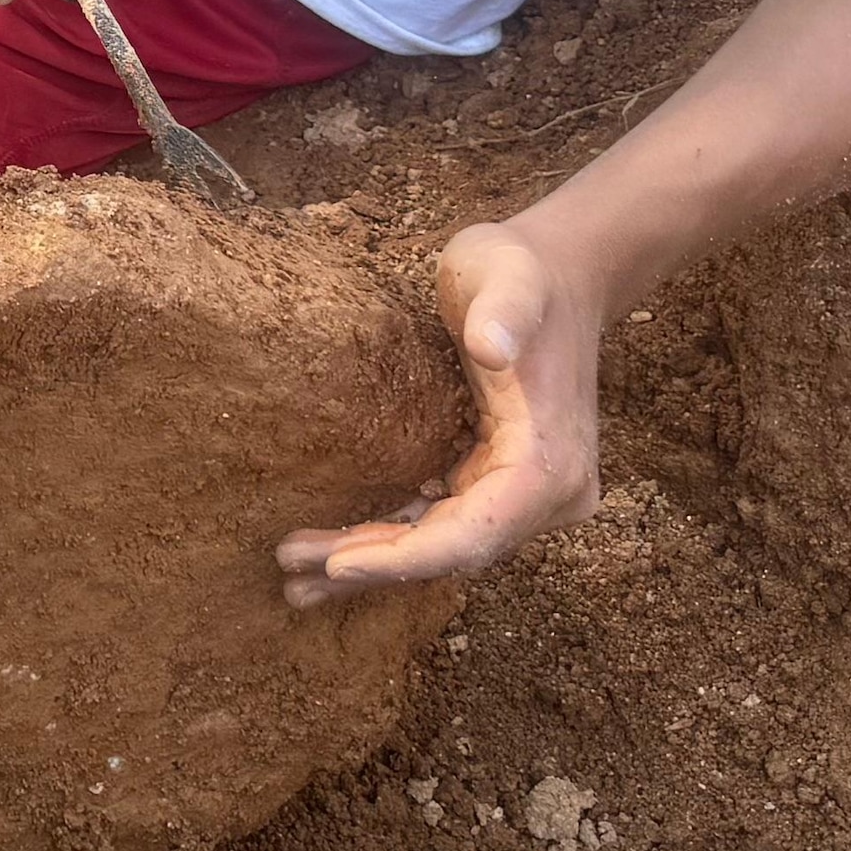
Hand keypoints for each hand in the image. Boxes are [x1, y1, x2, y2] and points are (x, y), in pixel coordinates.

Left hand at [277, 216, 607, 605]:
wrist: (559, 274)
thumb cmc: (525, 273)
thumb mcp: (507, 277)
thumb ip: (502, 310)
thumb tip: (491, 346)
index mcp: (549, 462)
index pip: (473, 534)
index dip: (406, 557)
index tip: (338, 565)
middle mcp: (548, 493)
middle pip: (453, 551)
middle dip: (374, 566)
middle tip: (291, 576)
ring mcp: (526, 492)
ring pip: (445, 543)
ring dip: (375, 559)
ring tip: (297, 576)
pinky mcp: (500, 479)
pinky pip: (443, 519)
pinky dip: (393, 536)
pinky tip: (338, 547)